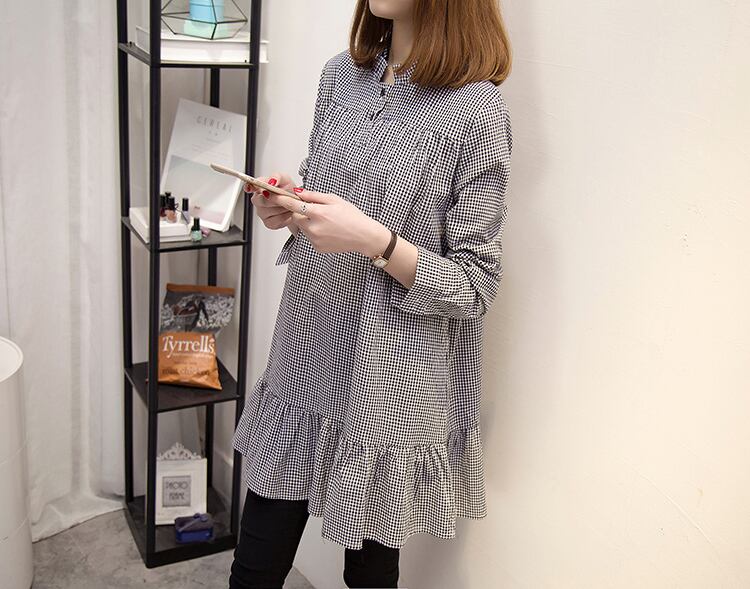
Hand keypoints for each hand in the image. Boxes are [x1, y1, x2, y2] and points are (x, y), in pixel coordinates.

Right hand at [244, 171, 299, 235]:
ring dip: (281, 208)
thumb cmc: (288, 190)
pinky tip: (287, 212)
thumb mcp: (285, 179)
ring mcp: (262, 213)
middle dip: (274, 199)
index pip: (250, 186)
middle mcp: (258, 200)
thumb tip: (272, 181)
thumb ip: (277, 177)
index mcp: (260, 188)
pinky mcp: (268, 223)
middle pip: (260, 201)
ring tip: (288, 204)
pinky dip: (284, 216)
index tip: (250, 188)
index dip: (249, 187)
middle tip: (284, 196)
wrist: (297, 203)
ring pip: (268, 211)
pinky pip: (275, 221)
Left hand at [265, 188, 390, 255]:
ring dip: (309, 222)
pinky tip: (329, 231)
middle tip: (316, 210)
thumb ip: (314, 196)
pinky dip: (315, 232)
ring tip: (327, 222)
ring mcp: (315, 239)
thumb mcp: (335, 200)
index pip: (293, 205)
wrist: (364, 236)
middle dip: (301, 212)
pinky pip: (310, 237)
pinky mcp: (317, 248)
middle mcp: (314, 228)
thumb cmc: (353, 216)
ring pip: (303, 227)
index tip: (271, 195)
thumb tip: (298, 192)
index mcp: (318, 213)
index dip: (281, 199)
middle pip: (296, 216)